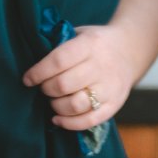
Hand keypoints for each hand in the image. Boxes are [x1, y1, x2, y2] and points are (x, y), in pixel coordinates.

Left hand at [23, 24, 142, 132]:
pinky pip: (88, 121)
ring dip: (56, 106)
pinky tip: (57, 119)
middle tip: (43, 88)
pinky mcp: (113, 105)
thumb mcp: (80, 34)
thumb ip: (61, 46)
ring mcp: (109, 88)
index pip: (59, 60)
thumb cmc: (95, 43)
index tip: (27, 79)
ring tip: (53, 101)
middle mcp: (101, 67)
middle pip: (64, 85)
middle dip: (47, 89)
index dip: (39, 72)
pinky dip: (69, 123)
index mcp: (90, 45)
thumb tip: (34, 65)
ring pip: (75, 105)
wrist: (129, 50)